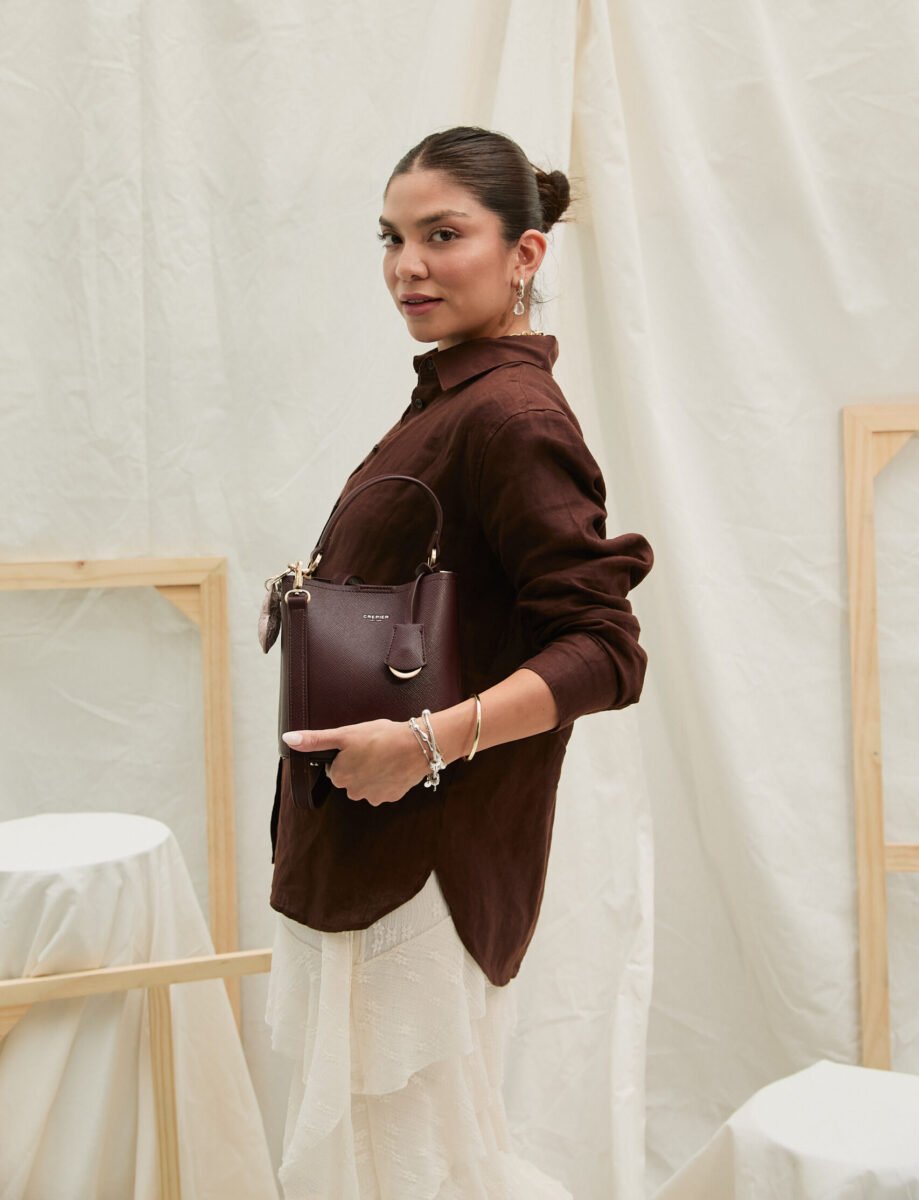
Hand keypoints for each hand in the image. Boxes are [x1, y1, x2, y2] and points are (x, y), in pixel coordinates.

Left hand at [281, 718, 429, 805]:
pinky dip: (388, 779)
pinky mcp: (391, 797)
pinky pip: (384, 788)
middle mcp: (354, 792)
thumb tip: (288, 739)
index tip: (358, 745)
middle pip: (351, 777)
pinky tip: (394, 765)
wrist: (417, 747)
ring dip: (373, 773)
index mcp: (339, 777)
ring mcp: (374, 797)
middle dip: (359, 764)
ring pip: (368, 784)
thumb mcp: (344, 734)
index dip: (346, 755)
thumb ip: (315, 739)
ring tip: (384, 755)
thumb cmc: (380, 737)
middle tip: (372, 748)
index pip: (335, 768)